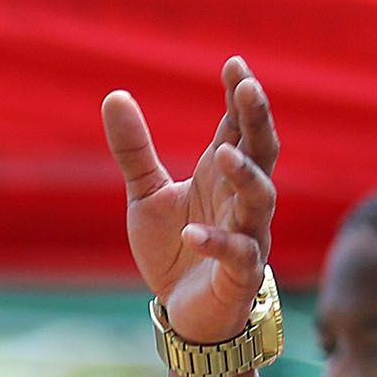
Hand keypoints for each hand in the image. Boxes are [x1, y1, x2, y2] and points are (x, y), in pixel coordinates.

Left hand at [103, 57, 279, 345]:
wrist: (184, 312)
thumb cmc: (174, 247)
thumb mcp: (146, 195)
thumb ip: (135, 150)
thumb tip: (115, 95)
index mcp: (222, 175)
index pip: (238, 126)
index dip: (239, 96)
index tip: (233, 64)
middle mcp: (242, 199)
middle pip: (261, 151)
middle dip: (257, 120)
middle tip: (247, 88)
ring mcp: (248, 235)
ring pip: (260, 199)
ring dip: (245, 175)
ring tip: (222, 153)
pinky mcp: (240, 274)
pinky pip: (238, 255)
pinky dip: (217, 243)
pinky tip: (193, 234)